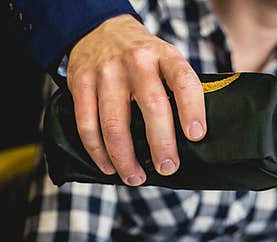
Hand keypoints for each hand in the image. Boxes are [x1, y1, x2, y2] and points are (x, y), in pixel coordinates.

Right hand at [67, 15, 206, 185]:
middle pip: (151, 105)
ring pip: (115, 122)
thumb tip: (193, 142)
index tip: (196, 136)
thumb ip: (176, 91)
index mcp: (164, 56)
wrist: (99, 29)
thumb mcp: (165, 60)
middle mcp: (136, 61)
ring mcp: (106, 72)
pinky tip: (108, 167)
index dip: (192, 109)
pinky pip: (87, 123)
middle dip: (161, 143)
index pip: (184, 81)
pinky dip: (97, 151)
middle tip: (167, 168)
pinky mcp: (81, 82)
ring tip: (135, 178)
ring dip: (125, 157)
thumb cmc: (142, 59)